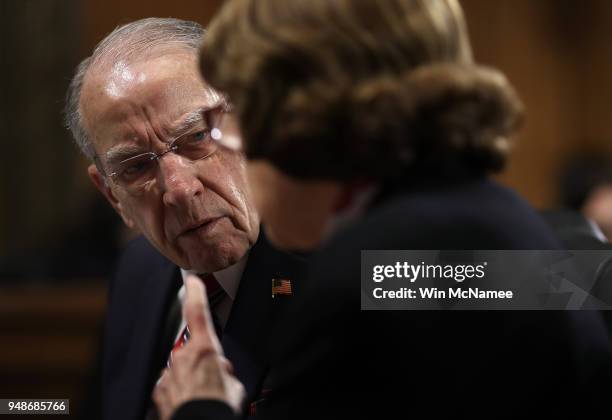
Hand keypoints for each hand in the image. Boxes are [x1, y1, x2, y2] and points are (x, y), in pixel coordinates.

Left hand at [153, 274, 244, 419]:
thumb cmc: (218, 407)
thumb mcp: (234, 384)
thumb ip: (224, 370)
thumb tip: (220, 370)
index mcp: (204, 348)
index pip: (198, 311)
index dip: (195, 292)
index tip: (192, 280)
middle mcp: (183, 356)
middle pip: (195, 348)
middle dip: (204, 360)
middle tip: (216, 380)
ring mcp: (169, 373)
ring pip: (183, 367)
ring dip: (193, 377)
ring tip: (204, 395)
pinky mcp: (160, 390)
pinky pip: (172, 383)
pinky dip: (181, 390)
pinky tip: (190, 401)